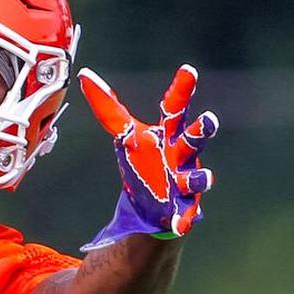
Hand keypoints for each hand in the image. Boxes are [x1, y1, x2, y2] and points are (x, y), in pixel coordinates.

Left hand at [77, 65, 218, 251]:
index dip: (181, 88)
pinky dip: (183, 219)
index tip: (188, 69)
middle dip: (202, 130)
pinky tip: (179, 224)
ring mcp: (185, 181)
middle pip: (193, 139)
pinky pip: (185, 214)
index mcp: (167, 134)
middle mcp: (181, 154)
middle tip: (209, 120)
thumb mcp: (125, 132)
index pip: (174, 107)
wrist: (153, 202)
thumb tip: (84, 75)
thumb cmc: (145, 158)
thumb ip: (107, 106)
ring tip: (204, 179)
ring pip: (195, 178)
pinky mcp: (183, 208)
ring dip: (199, 178)